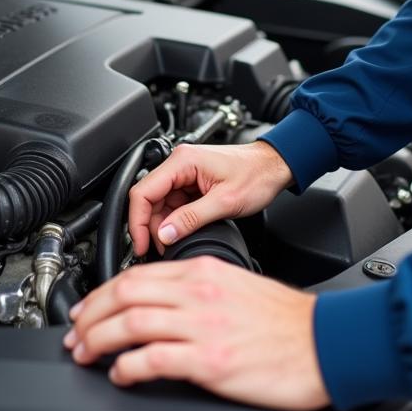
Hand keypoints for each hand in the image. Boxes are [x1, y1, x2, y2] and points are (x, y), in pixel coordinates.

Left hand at [64, 256, 328, 410]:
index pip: (138, 274)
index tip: (88, 308)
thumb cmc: (287, 321)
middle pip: (126, 294)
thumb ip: (198, 290)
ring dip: (99, 339)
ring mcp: (203, 325)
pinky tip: (121, 374)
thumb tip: (162, 306)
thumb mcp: (236, 287)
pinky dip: (129, 366)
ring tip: (85, 353)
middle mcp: (199, 293)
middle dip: (91, 314)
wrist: (325, 341)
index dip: (103, 293)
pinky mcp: (211, 360)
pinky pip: (155, 359)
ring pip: (132, 322)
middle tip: (75, 333)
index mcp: (204, 271)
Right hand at [128, 141, 292, 255]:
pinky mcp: (191, 182)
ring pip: (159, 202)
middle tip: (159, 249)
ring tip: (173, 243)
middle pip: (149, 198)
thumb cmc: (257, 175)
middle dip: (150, 226)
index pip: (144, 191)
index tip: (140, 243)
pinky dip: (173, 220)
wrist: (274, 166)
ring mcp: (185, 173)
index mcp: (183, 161)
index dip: (137, 221)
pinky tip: (181, 232)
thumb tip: (165, 235)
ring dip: (162, 225)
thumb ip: (191, 218)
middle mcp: (180, 163)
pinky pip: (173, 203)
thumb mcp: (225, 202)